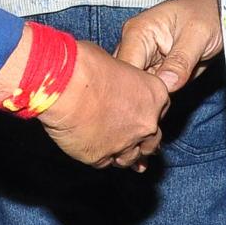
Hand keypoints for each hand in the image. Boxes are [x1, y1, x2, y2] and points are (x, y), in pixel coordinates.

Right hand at [35, 41, 168, 168]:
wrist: (65, 87)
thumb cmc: (86, 66)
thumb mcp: (114, 62)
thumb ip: (122, 79)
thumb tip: (113, 80)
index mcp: (155, 95)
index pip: (161, 110)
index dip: (148, 112)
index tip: (138, 112)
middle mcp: (146, 123)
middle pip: (151, 140)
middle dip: (142, 140)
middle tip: (130, 138)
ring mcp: (125, 144)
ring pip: (130, 158)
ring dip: (122, 154)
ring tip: (111, 147)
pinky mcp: (101, 157)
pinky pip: (104, 162)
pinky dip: (100, 156)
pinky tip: (91, 146)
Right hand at [117, 0, 223, 91]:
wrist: (212, 13)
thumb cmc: (204, 15)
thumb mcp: (198, 35)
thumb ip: (181, 60)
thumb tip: (167, 84)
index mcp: (138, 31)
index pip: (125, 67)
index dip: (137, 88)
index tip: (154, 101)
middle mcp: (133, 46)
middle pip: (124, 81)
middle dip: (140, 96)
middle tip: (161, 106)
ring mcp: (141, 60)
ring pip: (134, 88)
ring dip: (147, 99)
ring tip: (165, 101)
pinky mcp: (151, 71)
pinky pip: (146, 90)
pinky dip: (155, 98)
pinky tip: (165, 99)